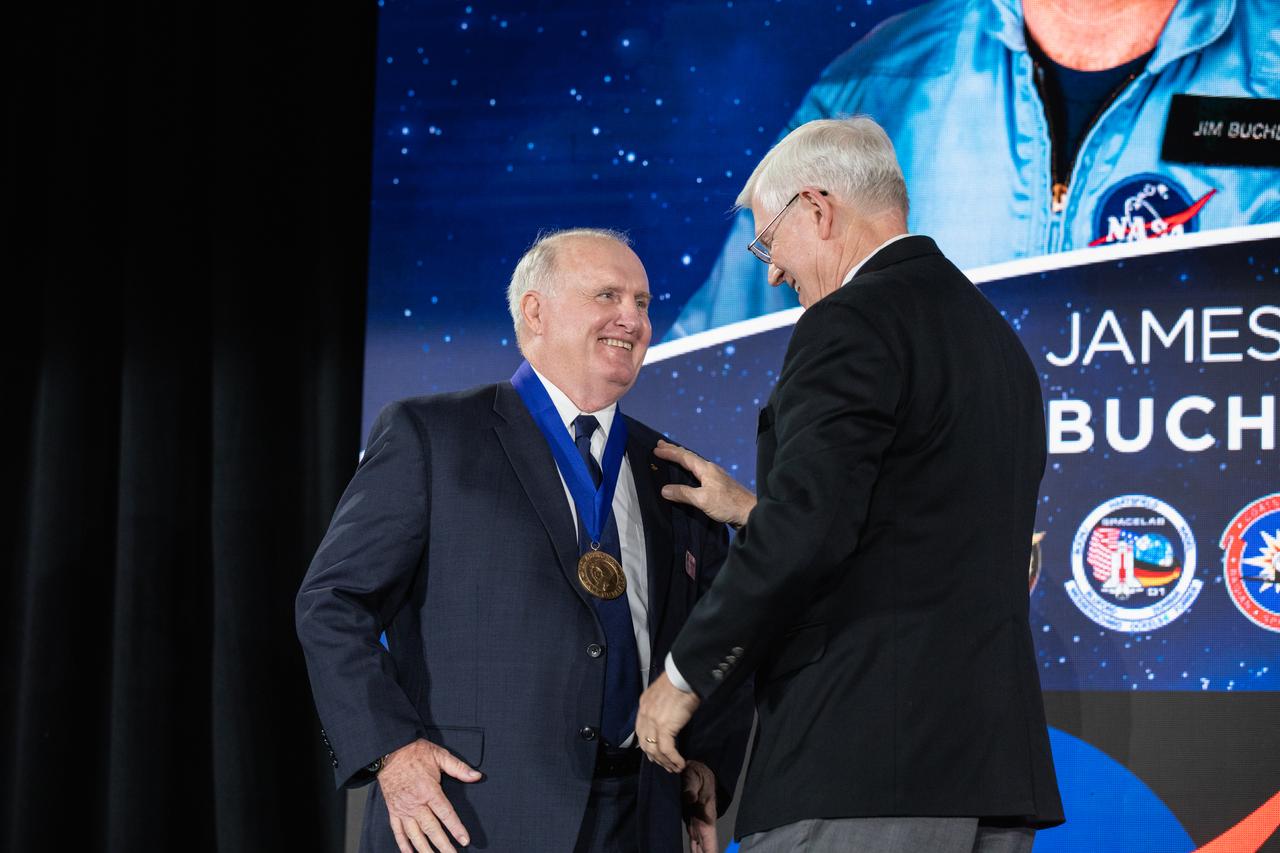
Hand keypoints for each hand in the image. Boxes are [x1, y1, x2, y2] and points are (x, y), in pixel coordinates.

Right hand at [380, 738, 482, 852]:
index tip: (464, 840)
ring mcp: (403, 809)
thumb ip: (459, 767)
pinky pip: (398, 831)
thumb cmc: (415, 752)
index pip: (446, 814)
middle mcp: (416, 803)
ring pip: (415, 835)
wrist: (389, 751)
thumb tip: (476, 776)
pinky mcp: (393, 810)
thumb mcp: (440, 755)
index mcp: (429, 791)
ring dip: (425, 849)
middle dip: (443, 846)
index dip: (456, 828)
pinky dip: (403, 844)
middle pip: (432, 829)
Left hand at [635, 672, 700, 772]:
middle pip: (645, 744)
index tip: (655, 755)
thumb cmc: (679, 682)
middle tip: (665, 765)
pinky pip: (667, 749)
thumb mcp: (664, 694)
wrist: (684, 676)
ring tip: (674, 768)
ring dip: (665, 762)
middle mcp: (645, 714)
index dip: (647, 746)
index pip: (641, 732)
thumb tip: (668, 718)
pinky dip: (673, 759)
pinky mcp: (665, 727)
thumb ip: (661, 706)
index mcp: (644, 706)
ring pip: (654, 750)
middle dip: (655, 758)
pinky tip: (680, 763)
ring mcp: (653, 722)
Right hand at [655, 440, 755, 527]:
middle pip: (690, 457)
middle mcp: (711, 469)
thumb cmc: (728, 504)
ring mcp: (716, 477)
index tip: (656, 448)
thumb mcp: (702, 500)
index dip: (670, 452)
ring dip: (682, 458)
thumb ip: (683, 493)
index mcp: (706, 469)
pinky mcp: (719, 486)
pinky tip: (690, 473)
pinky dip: (690, 468)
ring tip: (673, 455)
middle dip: (675, 451)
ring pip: (695, 463)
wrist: (750, 512)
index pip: (685, 457)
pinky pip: (699, 472)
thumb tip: (664, 489)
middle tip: (661, 445)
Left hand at [682, 760, 718, 852]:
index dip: (711, 852)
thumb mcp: (693, 777)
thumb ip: (690, 787)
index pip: (710, 840)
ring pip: (700, 845)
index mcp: (706, 815)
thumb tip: (690, 797)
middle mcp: (703, 822)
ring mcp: (697, 822)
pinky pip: (694, 839)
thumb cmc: (697, 772)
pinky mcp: (690, 820)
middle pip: (706, 847)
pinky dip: (695, 849)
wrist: (697, 768)